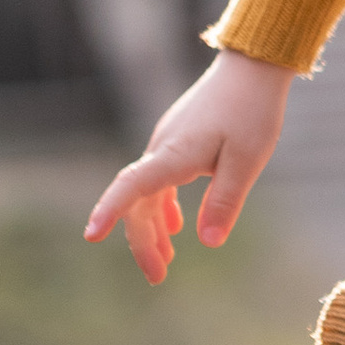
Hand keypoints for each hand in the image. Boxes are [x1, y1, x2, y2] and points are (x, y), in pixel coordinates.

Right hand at [85, 49, 296, 283]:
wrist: (253, 67)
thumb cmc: (252, 111)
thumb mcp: (247, 161)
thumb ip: (224, 200)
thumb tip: (207, 242)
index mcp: (174, 154)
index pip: (131, 186)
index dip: (109, 212)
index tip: (91, 236)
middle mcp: (163, 149)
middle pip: (138, 202)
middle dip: (143, 242)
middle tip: (158, 277)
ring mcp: (168, 143)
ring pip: (148, 193)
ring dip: (153, 228)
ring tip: (165, 260)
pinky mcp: (179, 140)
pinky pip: (160, 180)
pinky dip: (164, 207)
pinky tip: (175, 226)